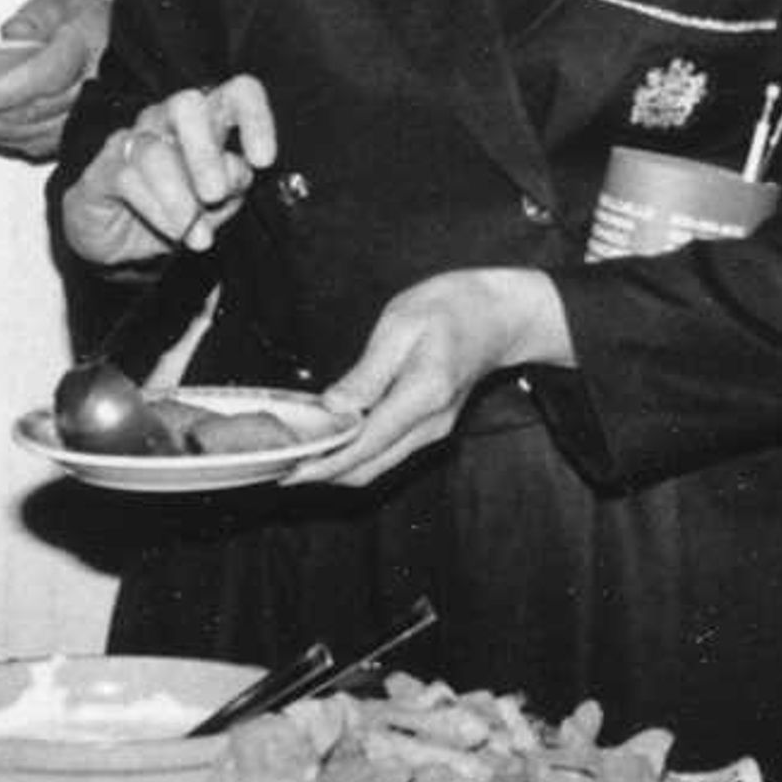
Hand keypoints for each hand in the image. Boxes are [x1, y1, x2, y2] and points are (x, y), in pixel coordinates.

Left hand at [0, 0, 109, 159]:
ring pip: (26, 131)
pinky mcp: (71, 135)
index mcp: (88, 49)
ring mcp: (82, 118)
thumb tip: (14, 34)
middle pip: (27, 111)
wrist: (121, 51)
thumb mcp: (66, 2)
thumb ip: (38, 14)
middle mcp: (90, 89)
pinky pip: (29, 142)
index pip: (40, 78)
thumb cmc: (92, 25)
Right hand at [60, 76, 278, 265]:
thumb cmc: (177, 212)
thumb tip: (239, 171)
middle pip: (188, 105)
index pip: (237, 94)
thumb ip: (233, 185)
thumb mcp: (218, 204)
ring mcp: (133, 140)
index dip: (255, 118)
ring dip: (181, 198)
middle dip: (205, 153)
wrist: (122, 243)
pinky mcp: (104, 168)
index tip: (263, 160)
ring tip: (197, 236)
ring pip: (155, 152)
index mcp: (209, 121)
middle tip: (215, 194)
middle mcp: (168, 120)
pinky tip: (173, 231)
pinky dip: (157, 210)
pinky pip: (129, 179)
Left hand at [300, 267, 562, 485]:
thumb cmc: (452, 308)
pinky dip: (356, 454)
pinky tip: (331, 440)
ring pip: (378, 465)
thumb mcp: (401, 324)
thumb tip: (334, 409)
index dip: (324, 463)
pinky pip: (387, 452)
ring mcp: (434, 430)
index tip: (289, 472)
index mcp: (424, 394)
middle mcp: (432, 423)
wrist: (500, 316)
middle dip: (324, 474)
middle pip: (370, 468)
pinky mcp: (430, 428)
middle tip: (281, 466)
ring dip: (338, 466)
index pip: (366, 443)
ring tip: (298, 455)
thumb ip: (367, 372)